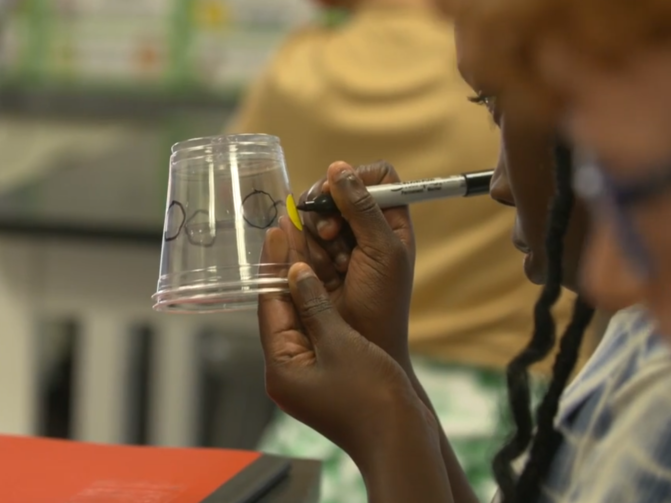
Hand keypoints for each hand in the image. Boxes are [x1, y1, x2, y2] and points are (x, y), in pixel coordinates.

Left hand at [257, 231, 451, 501]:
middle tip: (287, 229)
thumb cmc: (371, 397)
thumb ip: (314, 305)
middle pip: (280, 310)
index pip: (269, 306)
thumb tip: (295, 272)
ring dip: (303, 283)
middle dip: (286, 271)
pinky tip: (327, 277)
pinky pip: (316, 331)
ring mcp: (305, 375)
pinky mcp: (325, 376)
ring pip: (299, 318)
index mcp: (280, 367)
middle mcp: (286, 371)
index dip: (273, 266)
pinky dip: (320, 304)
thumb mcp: (340, 343)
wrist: (401, 440)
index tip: (275, 232)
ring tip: (305, 243)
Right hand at [297, 161, 415, 365]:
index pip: (378, 177)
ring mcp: (338, 243)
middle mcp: (365, 227)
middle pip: (338, 191)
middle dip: (328, 207)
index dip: (357, 177)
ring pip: (315, 214)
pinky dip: (303, 249)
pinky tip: (315, 269)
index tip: (338, 190)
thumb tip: (339, 168)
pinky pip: (300, 238)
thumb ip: (363, 209)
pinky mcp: (313, 258)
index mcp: (391, 222)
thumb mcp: (381, 251)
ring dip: (316, 234)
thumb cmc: (382, 303)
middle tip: (328, 232)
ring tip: (331, 262)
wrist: (360, 345)